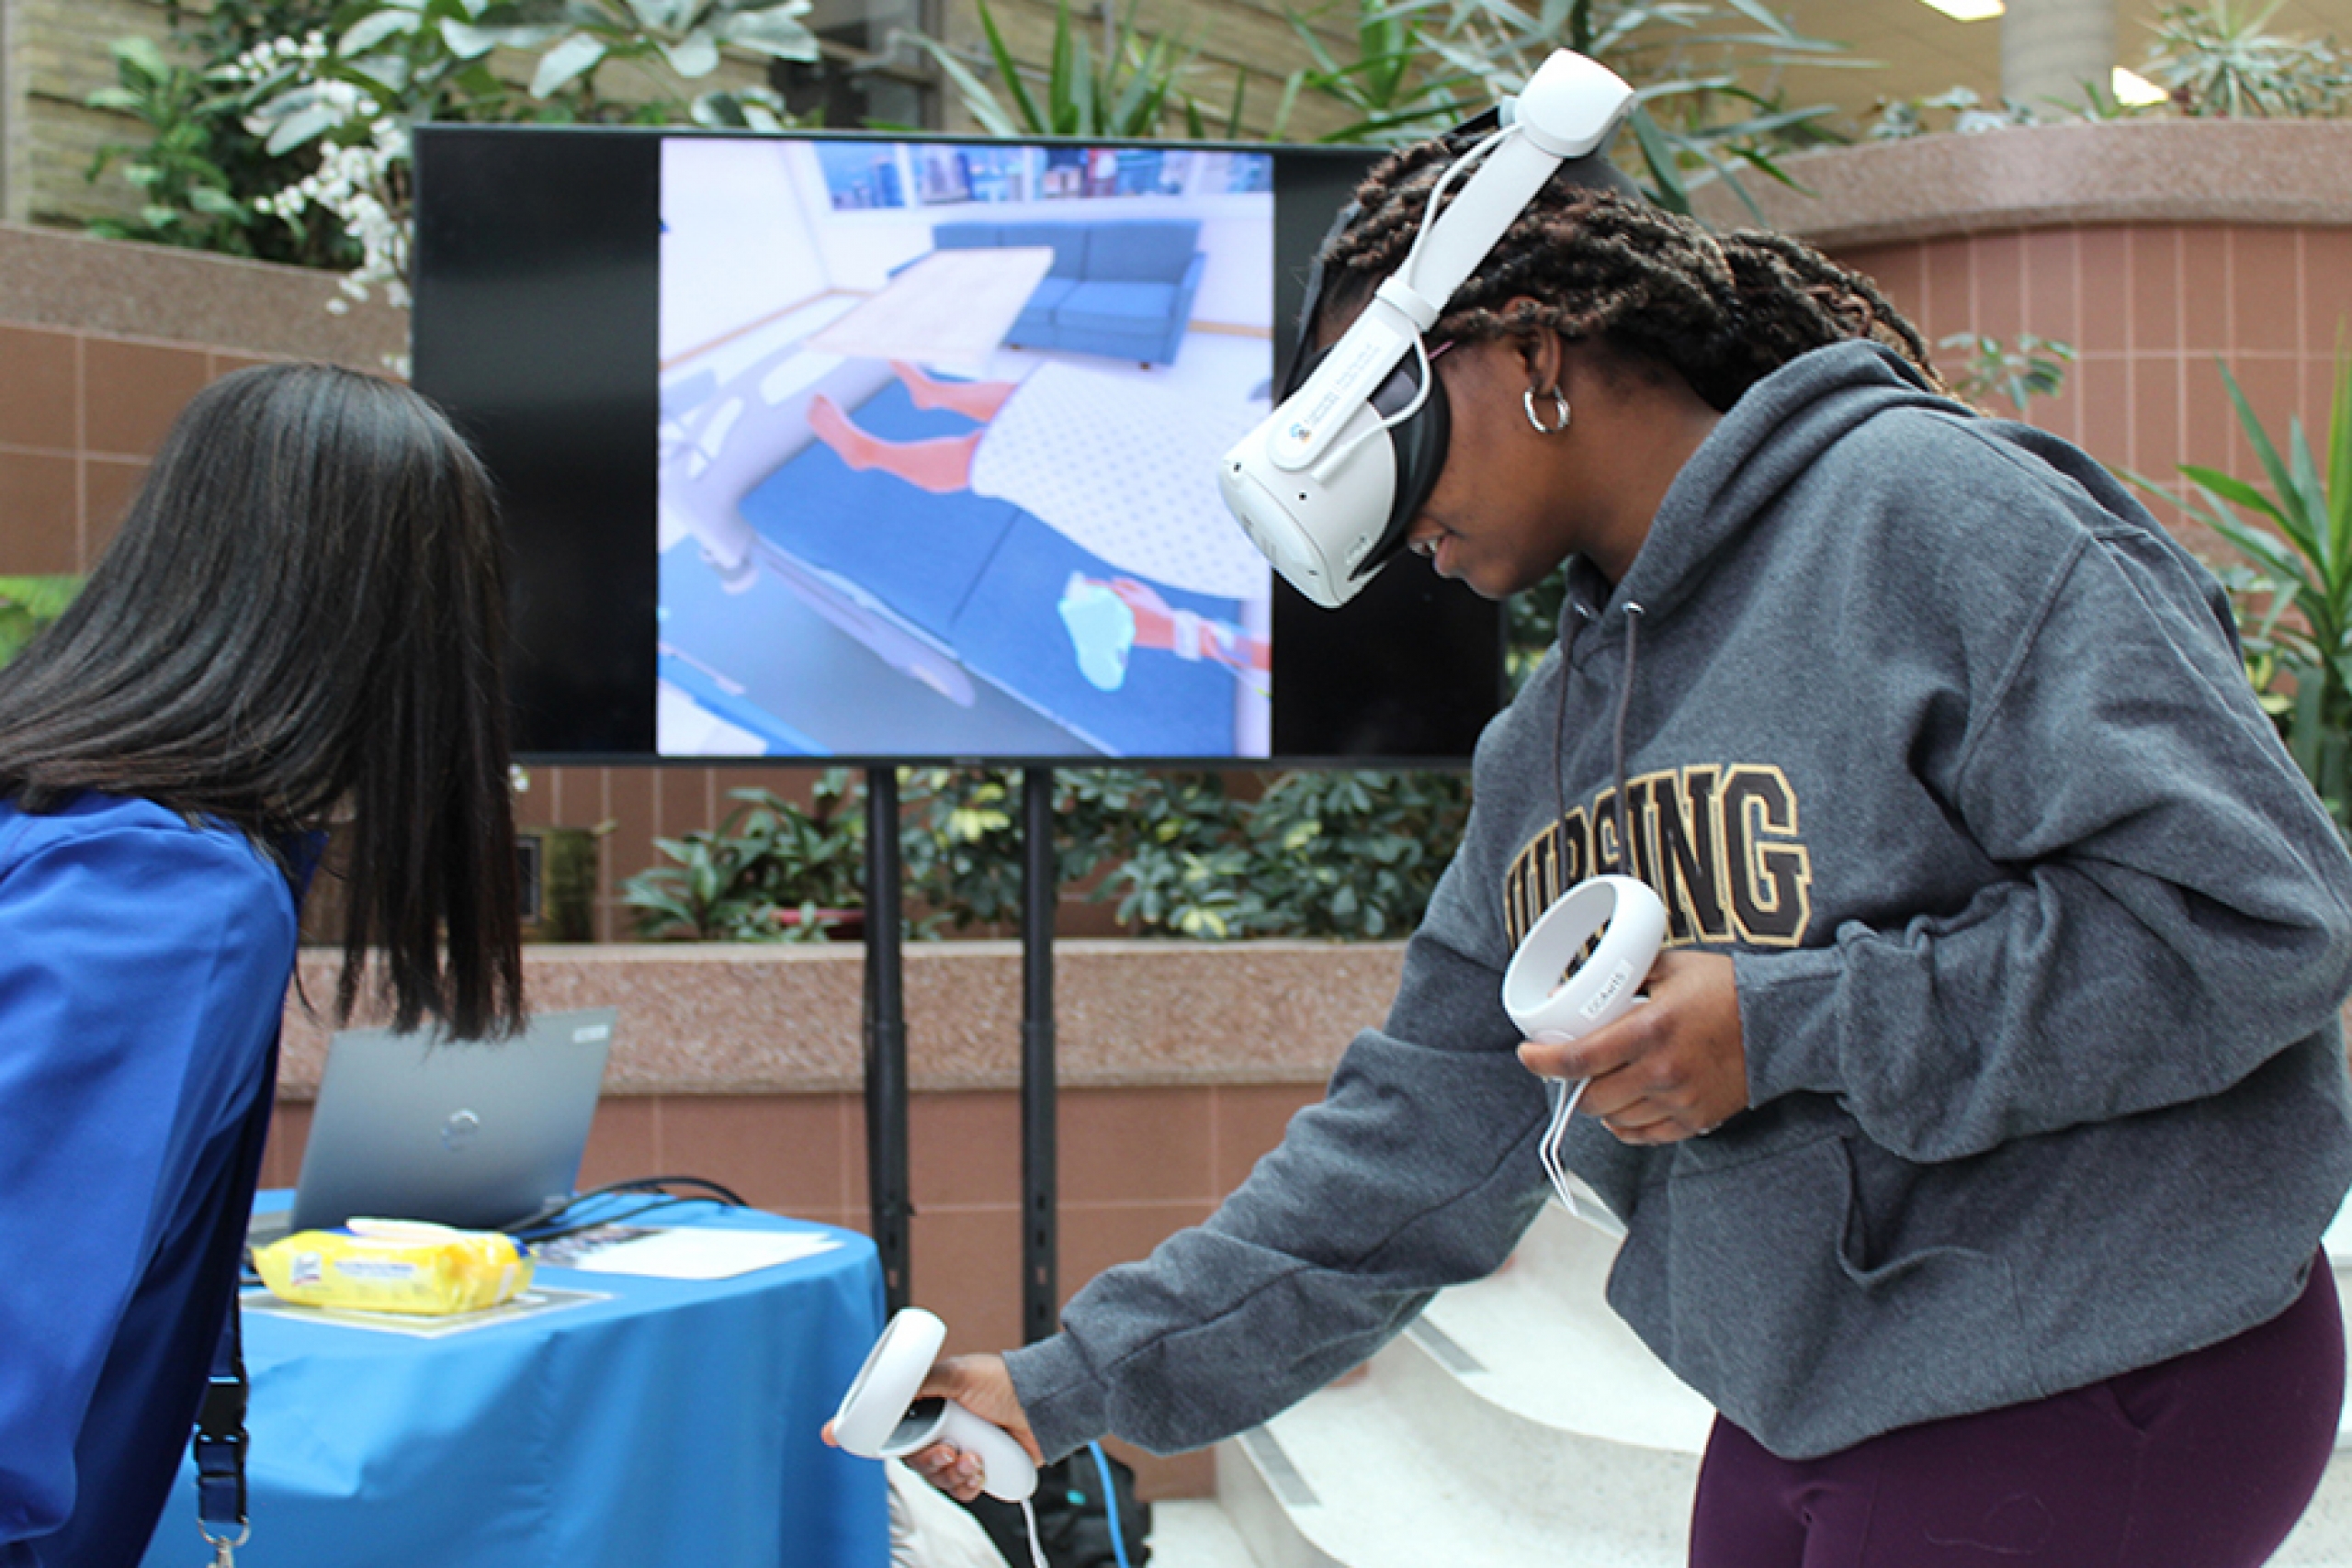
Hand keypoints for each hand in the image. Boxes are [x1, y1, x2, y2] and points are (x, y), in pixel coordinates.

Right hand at [821, 1352, 1041, 1503]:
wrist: (1043, 1403)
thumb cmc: (1006, 1380)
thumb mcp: (959, 1373)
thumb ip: (924, 1378)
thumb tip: (893, 1382)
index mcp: (930, 1405)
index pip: (889, 1423)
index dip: (863, 1432)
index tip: (832, 1433)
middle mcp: (942, 1429)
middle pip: (910, 1458)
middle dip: (925, 1459)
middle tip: (944, 1449)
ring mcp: (960, 1450)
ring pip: (934, 1477)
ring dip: (950, 1472)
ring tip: (970, 1456)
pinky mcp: (979, 1470)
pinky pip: (960, 1489)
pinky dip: (968, 1482)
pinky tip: (981, 1466)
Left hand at [1517, 949, 1745, 1144]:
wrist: (1782, 1021)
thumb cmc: (1727, 989)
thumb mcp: (1670, 967)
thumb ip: (1625, 976)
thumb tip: (1579, 987)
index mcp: (1649, 1029)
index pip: (1578, 1057)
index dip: (1543, 1061)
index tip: (1528, 1055)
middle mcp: (1661, 1071)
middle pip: (1591, 1097)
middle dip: (1571, 1084)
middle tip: (1569, 1068)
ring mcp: (1680, 1100)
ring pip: (1615, 1119)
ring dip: (1599, 1103)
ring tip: (1601, 1082)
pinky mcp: (1697, 1120)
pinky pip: (1645, 1136)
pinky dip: (1626, 1124)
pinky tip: (1625, 1106)